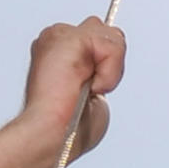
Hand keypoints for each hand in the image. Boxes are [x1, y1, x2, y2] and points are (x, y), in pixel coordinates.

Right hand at [18, 18, 122, 162]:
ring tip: (89, 89)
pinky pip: (111, 46)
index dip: (107, 67)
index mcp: (58, 51)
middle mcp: (56, 39)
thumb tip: (115, 54)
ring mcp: (60, 36)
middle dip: (110, 63)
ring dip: (110, 70)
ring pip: (113, 36)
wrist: (53, 136)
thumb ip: (104, 66)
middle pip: (108, 31)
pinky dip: (109, 72)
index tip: (88, 92)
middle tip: (89, 90)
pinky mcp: (68, 37)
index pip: (100, 39)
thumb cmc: (69, 127)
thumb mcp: (94, 91)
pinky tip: (91, 86)